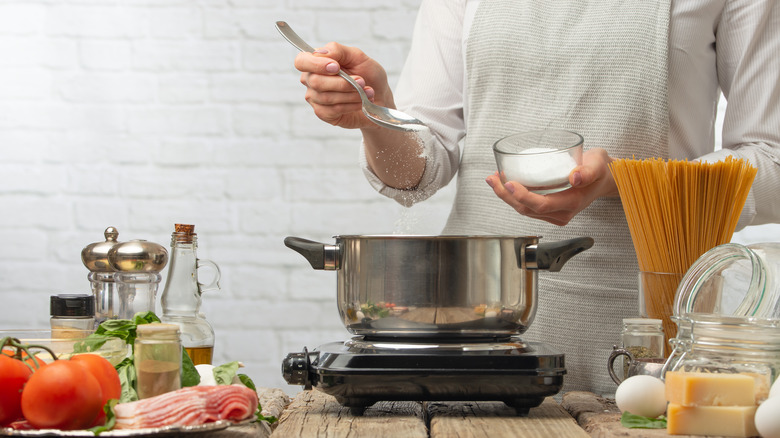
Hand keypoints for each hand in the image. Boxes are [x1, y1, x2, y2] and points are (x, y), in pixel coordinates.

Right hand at [293, 42, 393, 129]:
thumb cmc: (367, 74)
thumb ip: (338, 50)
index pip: (301, 61)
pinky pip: (332, 109)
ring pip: (326, 97)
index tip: (336, 67)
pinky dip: (351, 105)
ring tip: (367, 92)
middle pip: (315, 81)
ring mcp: (315, 98)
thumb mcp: (357, 56)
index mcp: (316, 62)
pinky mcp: (323, 113)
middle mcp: (311, 80)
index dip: (316, 64)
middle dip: (343, 82)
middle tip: (361, 81)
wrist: (380, 96)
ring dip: (351, 94)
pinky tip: (361, 102)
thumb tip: (319, 52)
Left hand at [485, 148, 619, 225]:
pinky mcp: (550, 211)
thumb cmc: (600, 169)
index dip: (522, 196)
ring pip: (524, 210)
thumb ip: (588, 171)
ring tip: (494, 178)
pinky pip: (528, 208)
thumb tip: (574, 177)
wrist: (605, 179)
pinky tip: (505, 183)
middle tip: (492, 178)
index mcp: (572, 202)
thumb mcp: (598, 164)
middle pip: (527, 209)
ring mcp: (555, 214)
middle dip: (505, 195)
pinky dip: (513, 197)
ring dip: (506, 196)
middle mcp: (562, 213)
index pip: (541, 204)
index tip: (508, 183)